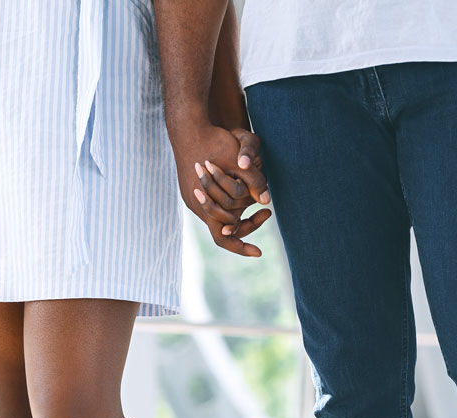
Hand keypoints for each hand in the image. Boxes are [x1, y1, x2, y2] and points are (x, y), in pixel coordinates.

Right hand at [171, 122, 270, 256]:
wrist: (189, 125)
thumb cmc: (216, 141)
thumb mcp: (240, 163)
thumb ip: (255, 182)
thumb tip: (267, 202)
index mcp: (206, 206)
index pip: (223, 239)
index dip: (241, 248)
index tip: (260, 252)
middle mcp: (195, 206)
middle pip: (223, 229)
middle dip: (247, 225)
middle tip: (267, 213)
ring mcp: (191, 197)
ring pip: (218, 215)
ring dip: (238, 212)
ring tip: (259, 202)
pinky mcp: (190, 188)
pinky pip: (212, 203)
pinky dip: (228, 203)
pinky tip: (242, 192)